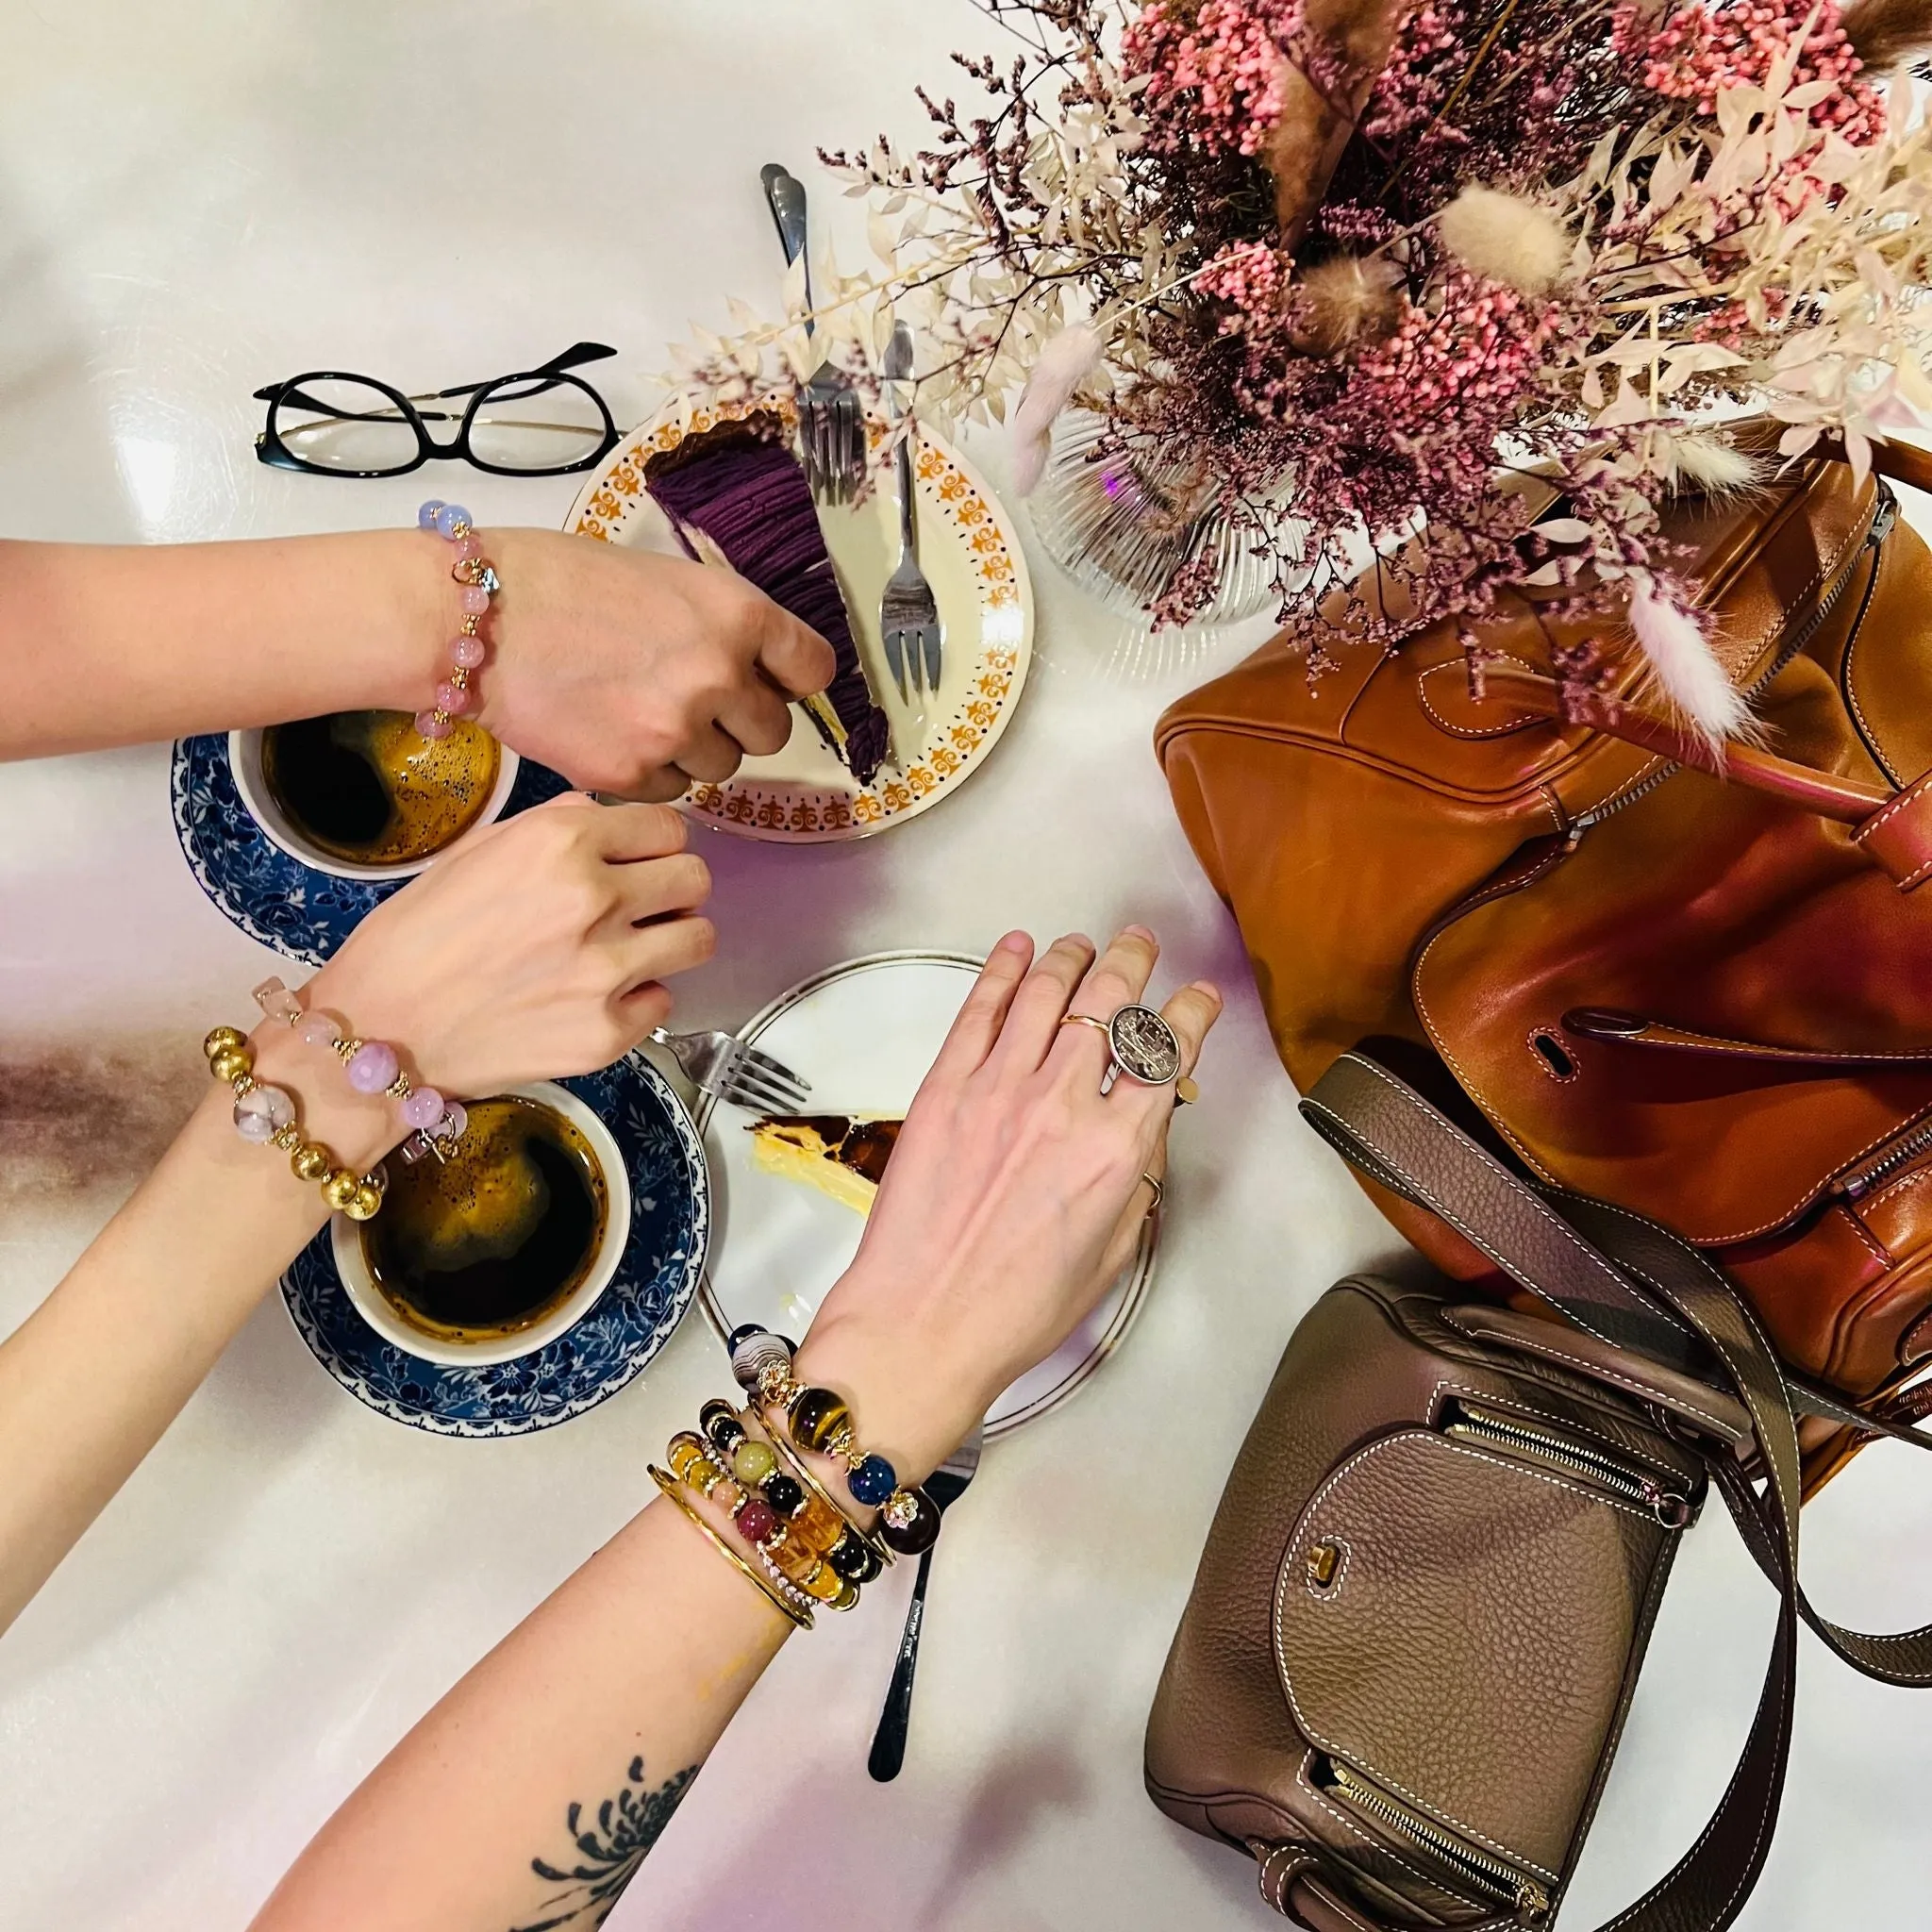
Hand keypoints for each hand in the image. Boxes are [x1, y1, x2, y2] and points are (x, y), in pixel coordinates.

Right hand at [281, 796, 712, 1157]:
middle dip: (672, 888)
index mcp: (562, 841)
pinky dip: (638, 999)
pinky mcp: (609, 1032)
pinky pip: (664, 1001)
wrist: (380, 1029)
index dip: (655, 842)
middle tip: (643, 905)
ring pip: (698, 939)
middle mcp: (595, 898)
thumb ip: (554, 825)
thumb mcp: (476, 850)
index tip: (642, 858)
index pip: (668, 826)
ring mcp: (607, 970)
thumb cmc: (415, 936)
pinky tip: (594, 998)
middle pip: (695, 878)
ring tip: (630, 950)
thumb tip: (608, 819)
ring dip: (671, 941)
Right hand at [477, 530, 835, 800]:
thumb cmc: (559, 583)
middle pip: (773, 731)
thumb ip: (721, 625)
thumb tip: (758, 666)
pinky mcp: (633, 774)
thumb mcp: (665, 580)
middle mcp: (718, 676)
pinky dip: (651, 772)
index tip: (776, 682)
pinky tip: (612, 734)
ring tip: (640, 713)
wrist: (476, 619)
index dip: (792, 678)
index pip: (813, 668)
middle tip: (692, 699)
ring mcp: (676, 731)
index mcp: (736, 615)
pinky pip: (672, 790)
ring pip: (723, 767)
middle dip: (740, 721)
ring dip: (695, 749)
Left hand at [793, 927, 1220, 1481]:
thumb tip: (1147, 1123)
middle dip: (1133, 962)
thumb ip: (1138, 1176)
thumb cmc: (1016, 1308)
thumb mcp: (1113, 1251)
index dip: (1192, 1012)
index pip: (1167, 1053)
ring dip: (1071, 957)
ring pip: (1047, 994)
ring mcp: (999, 1090)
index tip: (1199, 998)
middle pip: (1111, 1003)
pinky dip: (1003, 971)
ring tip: (1080, 944)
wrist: (923, 1324)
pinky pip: (980, 1011)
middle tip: (1139, 944)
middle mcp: (1063, 1106)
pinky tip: (1016, 950)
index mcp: (1116, 1151)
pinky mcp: (944, 1089)